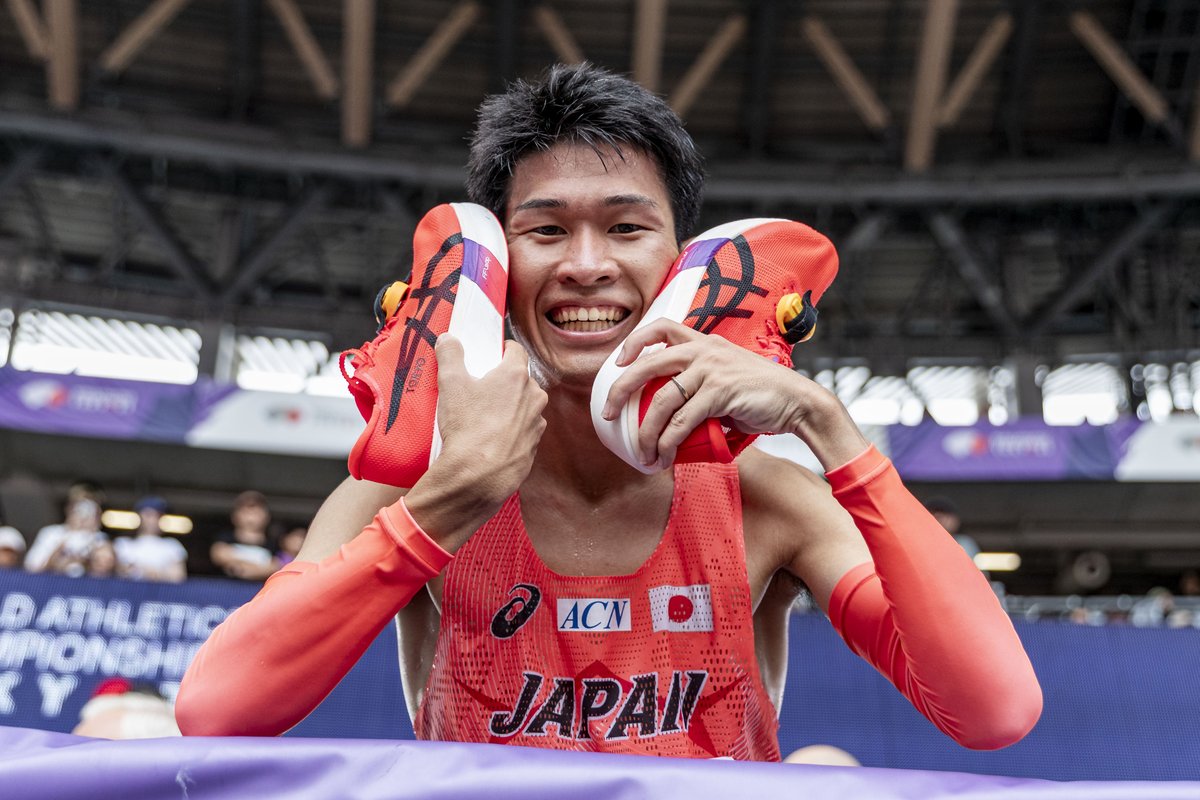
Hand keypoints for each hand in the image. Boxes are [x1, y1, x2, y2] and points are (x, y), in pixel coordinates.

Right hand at [404, 335, 546, 550]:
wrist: (478, 476)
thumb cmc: (467, 427)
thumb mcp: (450, 383)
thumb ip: (450, 355)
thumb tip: (448, 339)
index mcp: (516, 376)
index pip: (516, 350)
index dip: (504, 349)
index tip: (493, 354)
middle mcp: (533, 397)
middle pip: (521, 380)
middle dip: (504, 382)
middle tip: (481, 390)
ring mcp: (537, 423)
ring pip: (524, 407)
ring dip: (509, 408)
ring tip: (483, 418)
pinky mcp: (534, 446)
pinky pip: (523, 431)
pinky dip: (510, 431)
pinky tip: (491, 440)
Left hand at [600, 319, 866, 469]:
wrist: (797, 402)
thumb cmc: (760, 393)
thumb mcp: (726, 375)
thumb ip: (699, 383)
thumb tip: (670, 410)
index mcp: (703, 342)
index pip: (661, 327)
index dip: (634, 342)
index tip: (618, 362)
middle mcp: (704, 350)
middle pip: (647, 364)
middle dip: (621, 390)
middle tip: (608, 414)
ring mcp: (712, 370)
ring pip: (661, 400)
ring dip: (646, 432)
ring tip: (642, 453)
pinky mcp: (721, 393)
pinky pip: (683, 421)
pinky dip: (668, 442)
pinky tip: (665, 455)